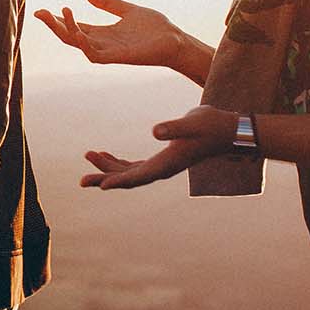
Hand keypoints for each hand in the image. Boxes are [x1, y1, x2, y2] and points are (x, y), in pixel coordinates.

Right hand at [34, 0, 183, 66]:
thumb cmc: (154, 29)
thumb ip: (108, 3)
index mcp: (103, 33)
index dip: (59, 20)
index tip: (42, 10)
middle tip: (40, 13)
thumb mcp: (127, 10)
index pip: (74, 28)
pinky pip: (94, 54)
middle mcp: (102, 43)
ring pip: (78, 45)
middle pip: (70, 37)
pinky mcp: (118, 57)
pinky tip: (76, 31)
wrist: (175, 41)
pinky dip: (83, 44)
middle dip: (54, 26)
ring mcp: (109, 52)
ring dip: (65, 31)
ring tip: (56, 15)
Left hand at [79, 106, 236, 188]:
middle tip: (81, 180)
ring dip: (108, 167)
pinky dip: (120, 162)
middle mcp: (162, 168)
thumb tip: (154, 132)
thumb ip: (173, 128)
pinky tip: (106, 154)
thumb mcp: (192, 123)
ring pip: (129, 172)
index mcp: (167, 164)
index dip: (117, 181)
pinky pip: (135, 165)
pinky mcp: (163, 157)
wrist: (228, 130)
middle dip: (105, 178)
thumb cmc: (211, 125)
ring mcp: (162, 164)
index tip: (99, 186)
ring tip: (89, 156)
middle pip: (128, 178)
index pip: (137, 177)